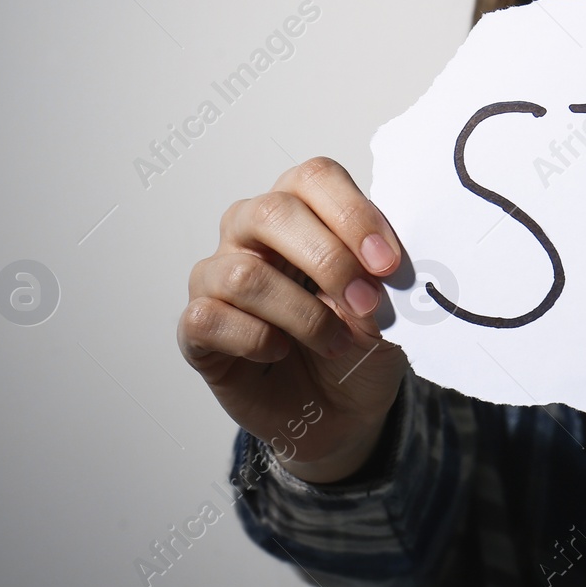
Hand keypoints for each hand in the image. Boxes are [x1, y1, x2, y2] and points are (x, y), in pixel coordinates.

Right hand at [178, 157, 408, 483]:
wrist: (339, 409)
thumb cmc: (357, 340)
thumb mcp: (387, 303)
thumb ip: (380, 272)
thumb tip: (380, 263)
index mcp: (301, 208)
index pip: (314, 177)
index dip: (354, 214)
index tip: (388, 263)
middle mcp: (250, 232)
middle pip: (273, 212)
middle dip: (330, 260)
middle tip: (368, 302)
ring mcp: (217, 277)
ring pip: (244, 274)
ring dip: (303, 314)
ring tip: (337, 342)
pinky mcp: (197, 329)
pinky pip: (208, 317)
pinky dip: (255, 339)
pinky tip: (281, 351)